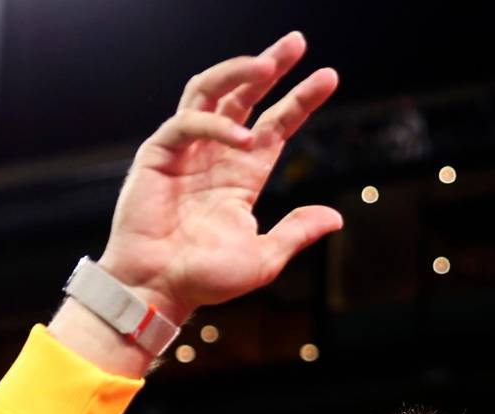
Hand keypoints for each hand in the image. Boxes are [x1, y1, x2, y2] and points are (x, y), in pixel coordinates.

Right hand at [97, 32, 342, 323]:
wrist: (161, 289)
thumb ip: (297, 232)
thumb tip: (336, 217)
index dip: (301, 101)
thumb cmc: (207, 279)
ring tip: (268, 64)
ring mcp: (186, 151)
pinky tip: (244, 138)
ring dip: (239, 74)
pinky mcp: (158, 154)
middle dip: (270, 67)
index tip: (329, 77)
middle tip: (297, 42)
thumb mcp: (265, 257)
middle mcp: (216, 155)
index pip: (276, 126)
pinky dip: (216, 125)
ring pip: (211, 93)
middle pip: (245, 97)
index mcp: (242, 176)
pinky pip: (188, 123)